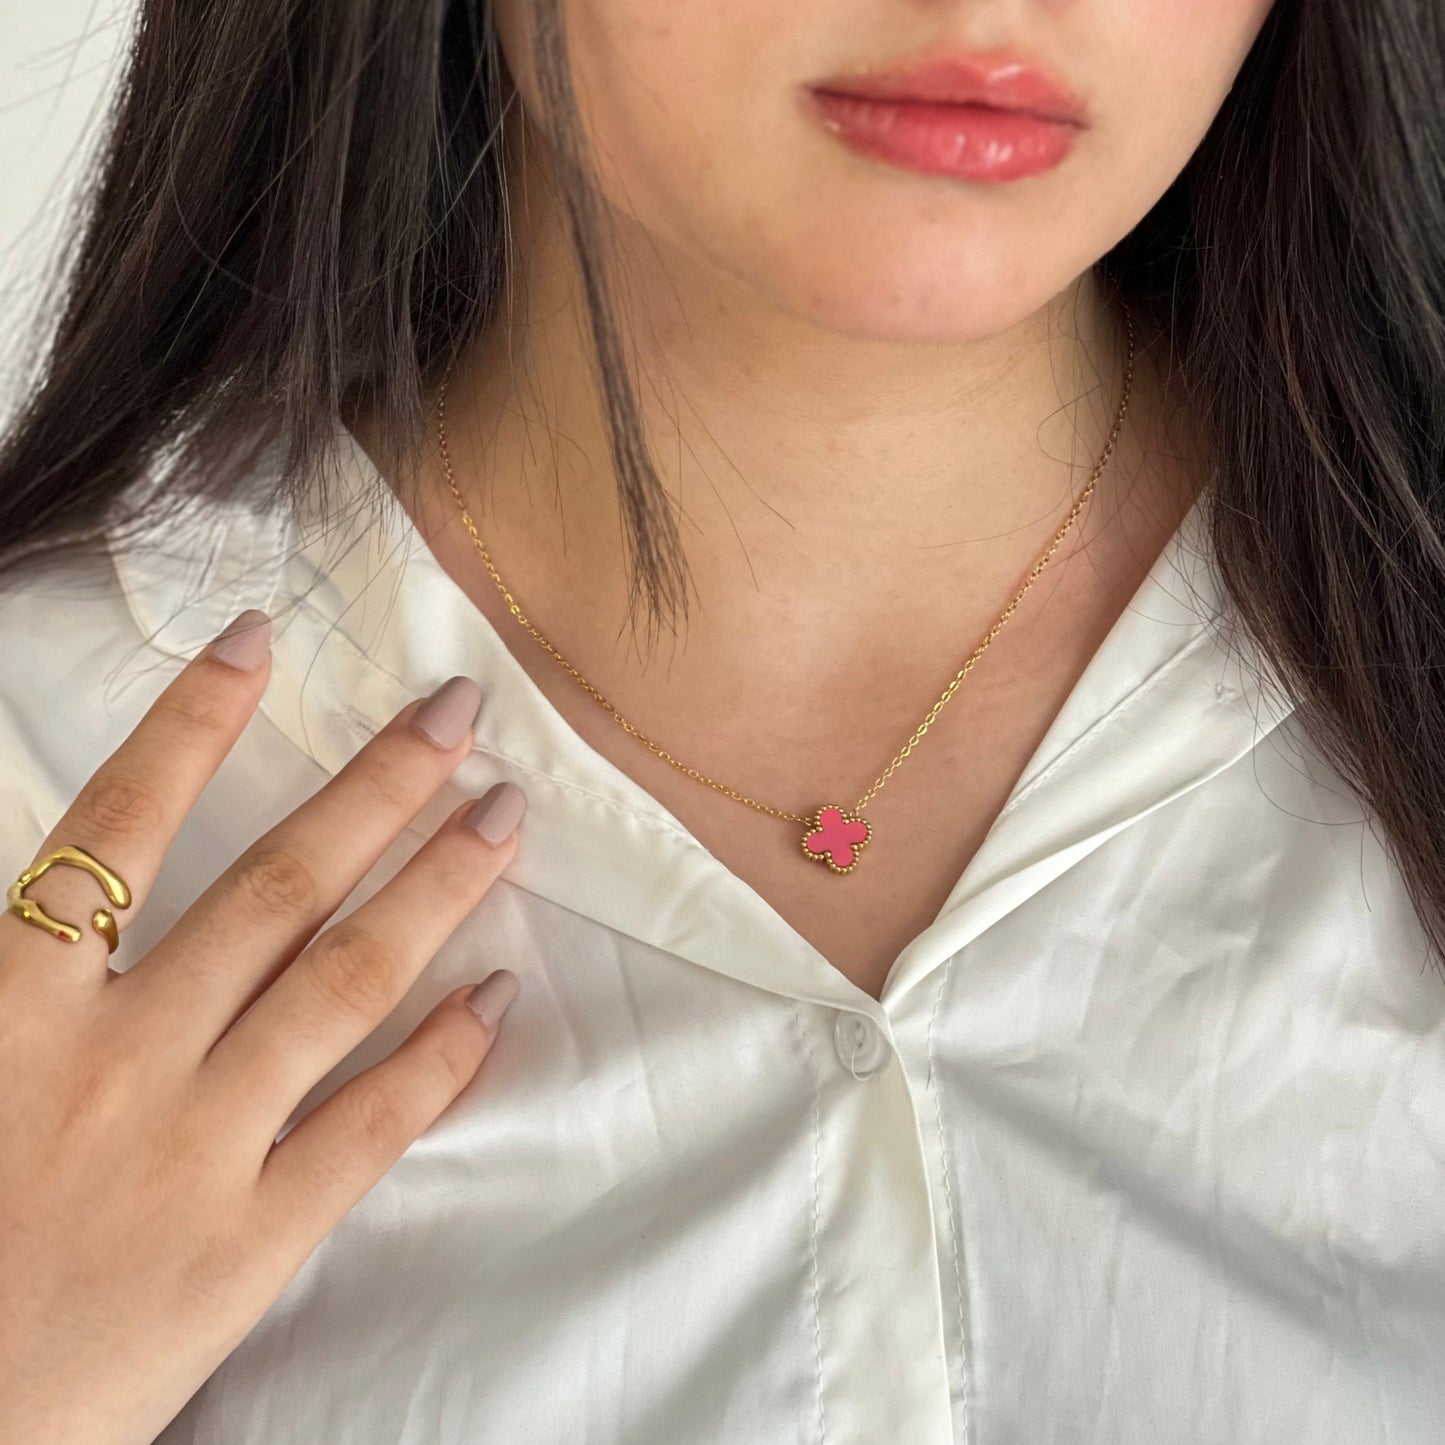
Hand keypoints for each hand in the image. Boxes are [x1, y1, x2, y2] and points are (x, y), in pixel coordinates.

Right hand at [0, 608, 523, 1444]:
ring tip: (503, 817)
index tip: (263, 638)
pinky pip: (370, 1129)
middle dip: (374, 786)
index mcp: (14, 1009)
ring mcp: (195, 1147)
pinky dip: (440, 1058)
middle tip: (459, 713)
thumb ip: (17, 970)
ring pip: (343, 983)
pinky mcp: (251, 1242)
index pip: (115, 828)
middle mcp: (118, 1058)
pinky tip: (499, 996)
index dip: (190, 723)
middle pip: (274, 886)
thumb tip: (69, 879)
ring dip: (434, 889)